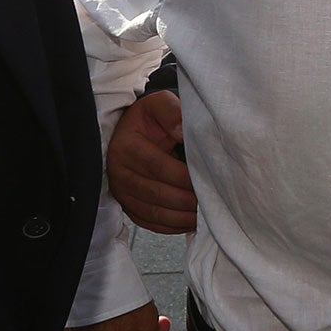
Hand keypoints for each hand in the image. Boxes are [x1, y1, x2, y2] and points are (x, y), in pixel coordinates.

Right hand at [108, 91, 195, 233]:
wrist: (132, 131)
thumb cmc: (150, 119)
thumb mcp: (159, 104)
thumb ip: (172, 112)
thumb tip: (182, 130)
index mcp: (126, 146)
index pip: (157, 166)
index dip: (182, 176)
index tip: (205, 179)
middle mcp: (119, 172)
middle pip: (155, 193)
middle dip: (185, 200)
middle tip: (210, 201)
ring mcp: (121, 192)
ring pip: (153, 212)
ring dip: (180, 217)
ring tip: (204, 215)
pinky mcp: (127, 206)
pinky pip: (149, 222)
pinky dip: (171, 226)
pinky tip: (190, 222)